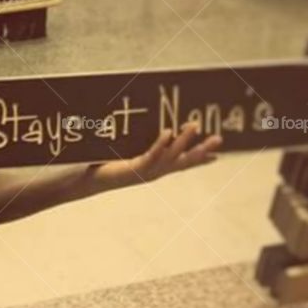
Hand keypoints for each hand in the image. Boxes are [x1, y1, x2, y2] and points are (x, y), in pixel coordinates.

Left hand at [90, 121, 222, 190]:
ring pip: (170, 156)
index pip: (182, 165)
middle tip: (219, 139)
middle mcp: (154, 172)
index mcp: (155, 169)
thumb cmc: (107, 167)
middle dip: (201, 150)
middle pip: (183, 161)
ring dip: (183, 141)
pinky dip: (160, 144)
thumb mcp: (128, 155)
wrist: (89, 181)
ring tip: (195, 126)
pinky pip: (151, 155)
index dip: (199, 161)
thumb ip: (139, 148)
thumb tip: (149, 130)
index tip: (218, 155)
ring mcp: (146, 171)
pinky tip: (168, 132)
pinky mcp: (134, 169)